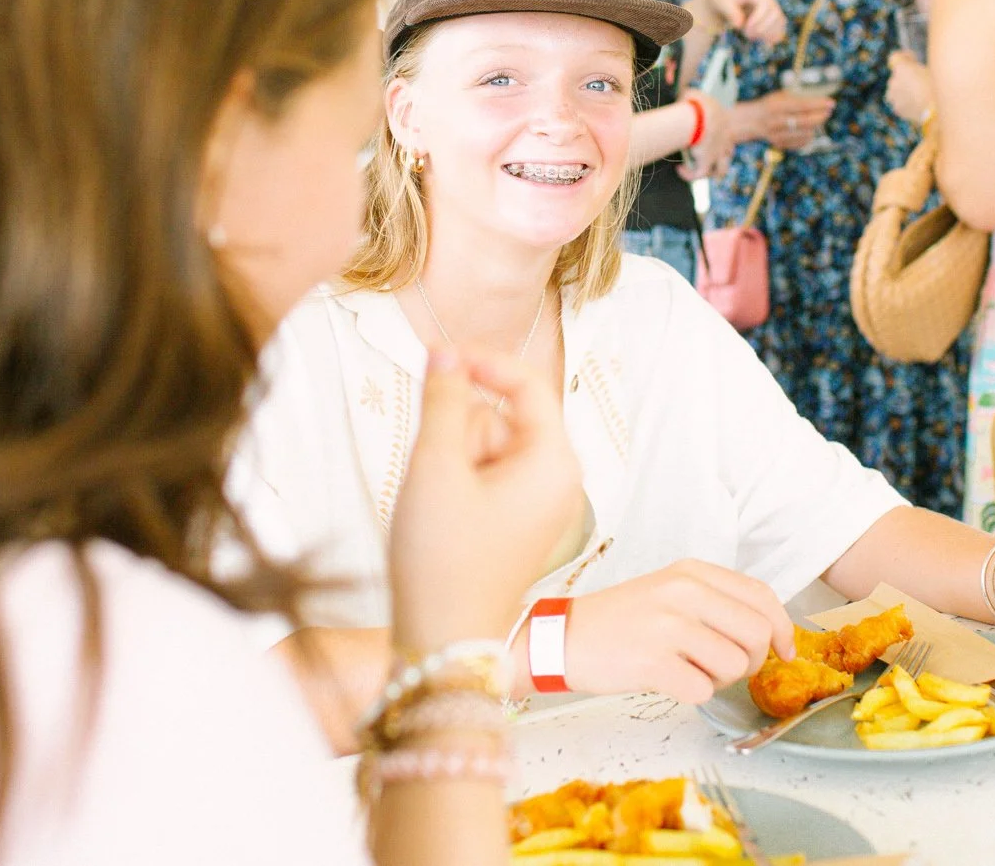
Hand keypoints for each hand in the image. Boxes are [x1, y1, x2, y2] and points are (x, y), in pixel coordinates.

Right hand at [388, 348, 582, 653]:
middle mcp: (559, 479)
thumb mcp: (434, 466)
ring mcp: (541, 502)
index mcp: (555, 462)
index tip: (435, 356)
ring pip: (488, 446)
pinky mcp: (519, 521)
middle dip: (460, 431)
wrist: (442, 641)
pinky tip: (443, 516)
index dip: (480, 361)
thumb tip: (446, 353)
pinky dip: (458, 482)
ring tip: (438, 505)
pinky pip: (487, 476)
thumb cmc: (442, 561)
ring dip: (454, 458)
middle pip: (502, 416)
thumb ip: (443, 399)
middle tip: (437, 477)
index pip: (527, 383)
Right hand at [561, 560, 795, 703]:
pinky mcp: (653, 663)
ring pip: (734, 666)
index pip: (761, 595)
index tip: (784, 651)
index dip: (783, 628)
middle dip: (751, 661)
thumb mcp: (670, 591)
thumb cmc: (622, 620)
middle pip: (757, 634)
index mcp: (692, 572)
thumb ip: (717, 602)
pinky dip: (693, 694)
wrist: (564, 638)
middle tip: (725, 667)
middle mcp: (683, 593)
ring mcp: (668, 626)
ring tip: (687, 670)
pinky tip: (669, 681)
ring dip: (719, 680)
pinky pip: (703, 690)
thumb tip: (770, 634)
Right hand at [677, 92, 734, 181]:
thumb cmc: (697, 104)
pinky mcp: (706, 162)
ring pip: (720, 170)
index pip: (726, 134)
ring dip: (711, 172)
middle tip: (705, 155)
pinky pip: (699, 174)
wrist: (700, 117)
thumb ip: (690, 98)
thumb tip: (682, 99)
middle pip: (728, 153)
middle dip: (720, 157)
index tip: (702, 136)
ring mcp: (717, 154)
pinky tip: (680, 169)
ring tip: (697, 169)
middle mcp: (725, 142)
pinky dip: (689, 174)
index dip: (718, 138)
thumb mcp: (694, 95)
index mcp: (724, 125)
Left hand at [702, 0, 786, 46]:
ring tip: (752, 37)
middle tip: (746, 34)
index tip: (744, 28)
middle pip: (776, 15)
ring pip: (781, 22)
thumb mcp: (722, 3)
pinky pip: (780, 28)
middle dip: (762, 28)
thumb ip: (731, 12)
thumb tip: (740, 24)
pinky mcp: (772, 16)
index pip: (766, 5)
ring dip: (768, 34)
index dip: (758, 20)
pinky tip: (761, 41)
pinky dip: (772, 36)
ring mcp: (772, 6)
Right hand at [735, 89, 834, 151]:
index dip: (818, 104)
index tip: (831, 103)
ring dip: (815, 126)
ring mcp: (776, 135)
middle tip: (828, 111)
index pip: (802, 105)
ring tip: (817, 119)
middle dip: (821, 116)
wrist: (751, 121)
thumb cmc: (770, 105)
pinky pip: (801, 143)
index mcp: (775, 106)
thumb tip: (821, 98)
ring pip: (806, 133)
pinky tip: (808, 130)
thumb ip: (797, 97)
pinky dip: (808, 136)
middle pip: (805, 122)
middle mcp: (775, 122)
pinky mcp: (780, 144)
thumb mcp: (780, 96)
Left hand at [884, 52, 932, 125]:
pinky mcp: (897, 110)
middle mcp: (894, 81)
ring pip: (897, 90)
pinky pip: (900, 103)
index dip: (904, 57)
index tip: (913, 59)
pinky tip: (920, 105)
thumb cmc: (939, 88)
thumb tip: (921, 69)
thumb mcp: (934, 71)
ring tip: (921, 94)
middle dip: (906, 76)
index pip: (895, 57)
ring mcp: (894, 97)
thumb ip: (922, 68)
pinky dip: (907, 103)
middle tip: (921, 80)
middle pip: (897, 75)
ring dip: (905, 90)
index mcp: (902, 68)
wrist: (937, 112)